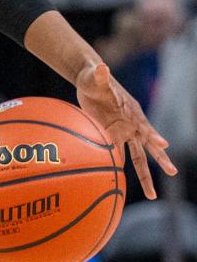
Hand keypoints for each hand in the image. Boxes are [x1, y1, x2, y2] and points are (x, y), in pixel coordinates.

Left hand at [75, 61, 175, 199]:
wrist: (89, 80)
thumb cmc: (94, 76)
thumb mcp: (96, 76)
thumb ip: (100, 75)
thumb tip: (102, 67)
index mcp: (130, 111)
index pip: (144, 124)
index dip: (153, 134)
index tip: (163, 145)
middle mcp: (131, 124)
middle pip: (148, 145)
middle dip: (160, 159)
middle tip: (173, 172)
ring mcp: (123, 131)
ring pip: (137, 156)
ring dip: (144, 174)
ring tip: (152, 194)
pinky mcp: (112, 135)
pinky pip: (117, 154)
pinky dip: (120, 166)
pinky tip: (121, 183)